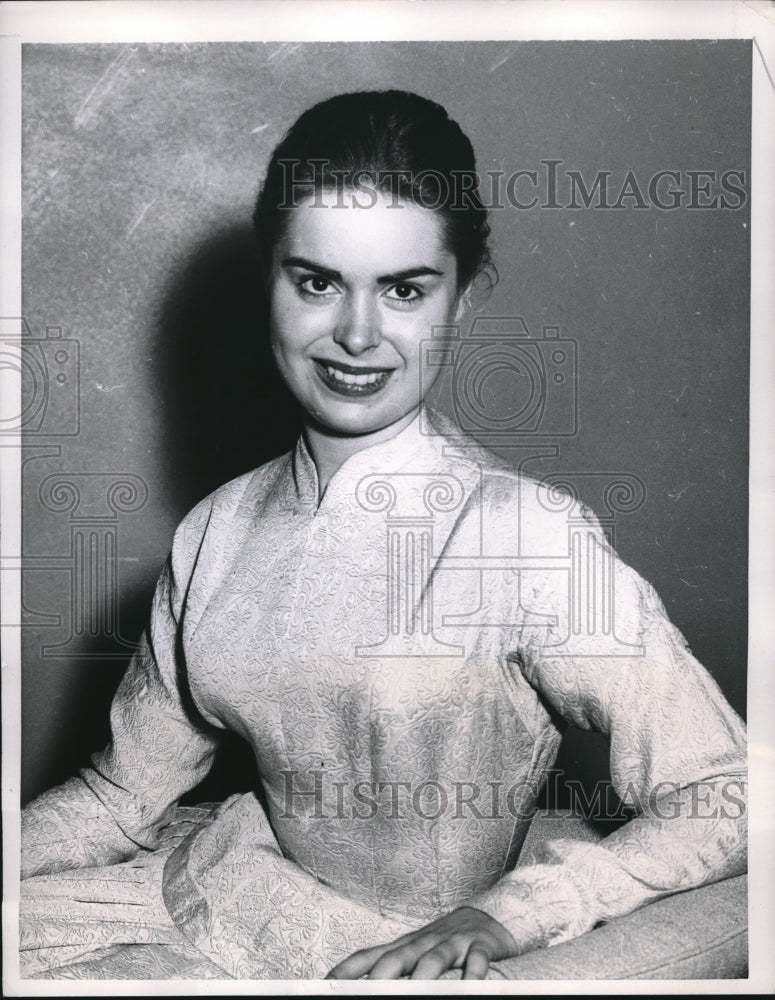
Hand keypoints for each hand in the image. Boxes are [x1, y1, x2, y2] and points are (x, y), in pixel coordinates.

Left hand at [325, 905, 517, 979]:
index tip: (326, 986)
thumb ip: (388, 969)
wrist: (485, 917)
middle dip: (381, 977)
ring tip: (417, 990)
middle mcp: (422, 943)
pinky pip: (476, 959)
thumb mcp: (412, 953)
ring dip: (424, 975)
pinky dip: (474, 973)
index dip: (347, 971)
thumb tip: (357, 988)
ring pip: (434, 959)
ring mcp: (450, 943)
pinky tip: (472, 984)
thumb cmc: (440, 943)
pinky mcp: (478, 945)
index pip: (368, 957)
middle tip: (371, 993)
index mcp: (402, 947)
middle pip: (397, 958)